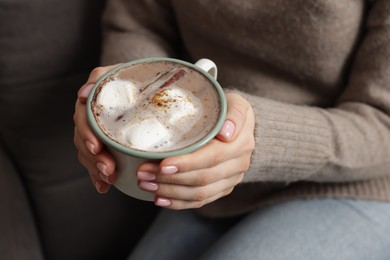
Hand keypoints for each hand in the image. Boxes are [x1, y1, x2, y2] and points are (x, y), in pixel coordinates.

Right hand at [73, 65, 120, 192]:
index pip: (82, 120)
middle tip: (108, 170)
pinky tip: (103, 187)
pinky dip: (97, 175)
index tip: (97, 148)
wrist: (140, 84)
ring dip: (95, 169)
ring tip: (108, 180)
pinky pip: (94, 161)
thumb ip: (100, 77)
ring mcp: (94, 132)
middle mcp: (88, 118)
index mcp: (90, 103)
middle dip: (94, 158)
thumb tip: (82, 93)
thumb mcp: (117, 72)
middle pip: (84, 140)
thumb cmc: (130, 77)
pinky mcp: (102, 144)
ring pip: (87, 153)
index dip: (88, 135)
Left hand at [136, 92, 254, 208]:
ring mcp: (230, 180)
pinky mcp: (222, 188)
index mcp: (240, 144)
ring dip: (169, 192)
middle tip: (143, 173)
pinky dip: (178, 203)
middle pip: (202, 179)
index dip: (186, 164)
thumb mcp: (236, 103)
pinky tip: (160, 199)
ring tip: (145, 184)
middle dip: (169, 179)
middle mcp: (238, 165)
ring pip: (199, 193)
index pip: (212, 157)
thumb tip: (226, 133)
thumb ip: (235, 114)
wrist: (238, 125)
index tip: (162, 164)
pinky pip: (200, 201)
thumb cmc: (229, 109)